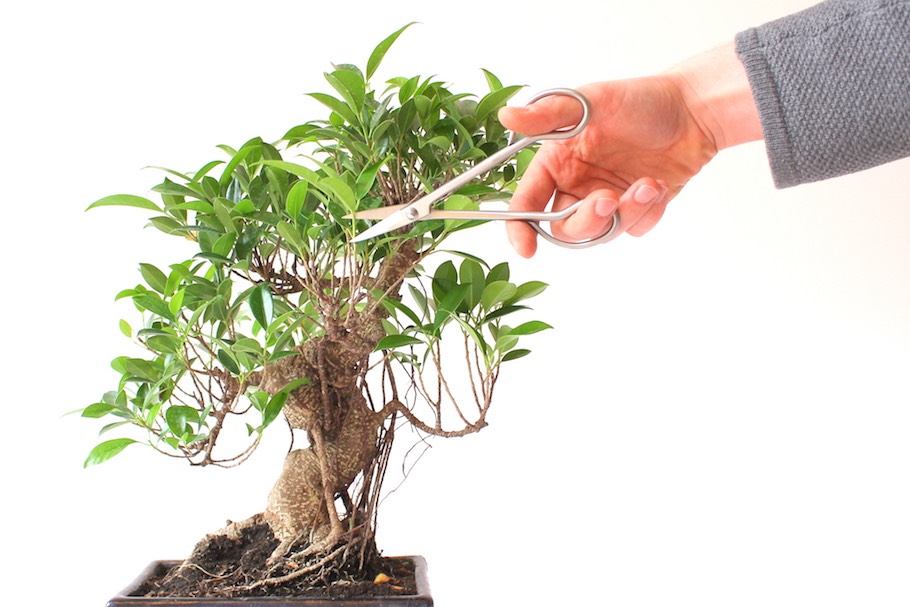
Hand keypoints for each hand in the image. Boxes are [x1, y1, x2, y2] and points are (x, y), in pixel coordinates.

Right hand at [498, 44, 761, 256]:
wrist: (695, 110)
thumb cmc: (642, 99)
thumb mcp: (592, 101)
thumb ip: (549, 114)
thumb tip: (507, 116)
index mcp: (558, 162)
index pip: (528, 202)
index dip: (520, 228)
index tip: (527, 248)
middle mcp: (578, 184)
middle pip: (564, 229)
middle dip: (586, 221)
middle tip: (608, 200)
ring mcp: (607, 198)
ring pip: (602, 233)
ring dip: (625, 213)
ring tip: (648, 185)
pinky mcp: (636, 208)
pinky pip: (634, 229)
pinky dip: (647, 213)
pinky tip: (658, 186)